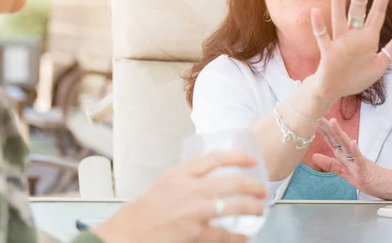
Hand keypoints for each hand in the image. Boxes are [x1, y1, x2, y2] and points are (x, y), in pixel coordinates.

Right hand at [94, 151, 267, 242]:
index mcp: (181, 173)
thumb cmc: (146, 211)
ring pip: (235, 206)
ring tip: (259, 210)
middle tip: (262, 190)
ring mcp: (195, 211)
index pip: (215, 158)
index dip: (237, 157)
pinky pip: (226, 235)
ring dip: (252, 208)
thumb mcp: (167, 184)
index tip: (251, 160)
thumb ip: (189, 179)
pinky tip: (244, 237)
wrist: (130, 233)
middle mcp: (190, 189)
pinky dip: (238, 237)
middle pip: (233, 182)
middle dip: (253, 186)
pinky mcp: (196, 233)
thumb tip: (214, 179)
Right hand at [307, 0, 391, 105]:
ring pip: (339, 18)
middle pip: (358, 9)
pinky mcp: (329, 53)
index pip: (376, 13)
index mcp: (368, 38)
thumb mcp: (380, 64)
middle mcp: (354, 36)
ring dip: (338, 2)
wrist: (335, 90)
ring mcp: (340, 43)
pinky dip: (319, 25)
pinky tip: (316, 12)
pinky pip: (323, 37)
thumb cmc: (356, 77)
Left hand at [312, 118, 391, 199]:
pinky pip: (359, 159)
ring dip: (339, 133)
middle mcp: (349, 155)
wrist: (389, 185)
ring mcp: (356, 161)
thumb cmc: (368, 176)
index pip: (330, 139)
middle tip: (317, 113)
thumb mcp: (345, 172)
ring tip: (332, 121)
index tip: (310, 117)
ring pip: (346, 145)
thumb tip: (314, 156)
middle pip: (336, 138)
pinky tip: (352, 142)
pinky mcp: (364, 169)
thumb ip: (331, 164)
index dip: (320, 129)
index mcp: (344, 155)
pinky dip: (355, 151)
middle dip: (325, 126)